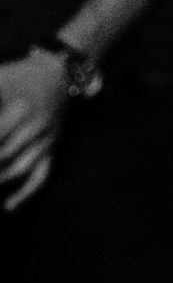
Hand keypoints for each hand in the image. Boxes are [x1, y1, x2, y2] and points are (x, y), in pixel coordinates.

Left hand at [0, 52, 71, 211]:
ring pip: (19, 170)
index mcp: (20, 109)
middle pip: (3, 156)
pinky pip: (40, 177)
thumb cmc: (18, 76)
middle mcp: (35, 128)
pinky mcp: (52, 150)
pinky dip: (25, 194)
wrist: (56, 75)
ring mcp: (45, 141)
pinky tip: (8, 207)